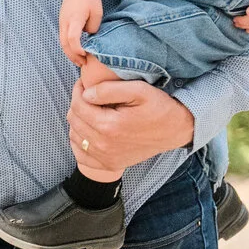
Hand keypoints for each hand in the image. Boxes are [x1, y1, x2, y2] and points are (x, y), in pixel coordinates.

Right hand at [58, 0, 102, 66]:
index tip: (85, 55)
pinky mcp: (62, 22)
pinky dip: (68, 47)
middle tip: (83, 64)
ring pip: (62, 42)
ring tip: (79, 61)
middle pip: (65, 44)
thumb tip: (89, 37)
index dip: (78, 50)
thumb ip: (93, 28)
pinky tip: (75, 51)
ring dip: (69, 53)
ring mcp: (61, 22)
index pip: (72, 39)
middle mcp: (65, 22)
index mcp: (74, 19)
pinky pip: (62, 38)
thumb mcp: (97, 13)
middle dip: (73, 56)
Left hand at [67, 73, 193, 175]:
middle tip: (89, 95)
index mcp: (109, 126)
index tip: (84, 84)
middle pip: (74, 120)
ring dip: (78, 121)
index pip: (78, 105)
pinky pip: (81, 155)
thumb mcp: (139, 90)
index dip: (78, 90)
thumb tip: (86, 94)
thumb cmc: (158, 108)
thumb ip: (109, 89)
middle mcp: (104, 145)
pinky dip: (80, 142)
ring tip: (92, 111)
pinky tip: (90, 131)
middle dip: (78, 104)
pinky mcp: (110, 164)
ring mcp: (106, 158)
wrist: (175, 130)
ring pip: (75, 136)